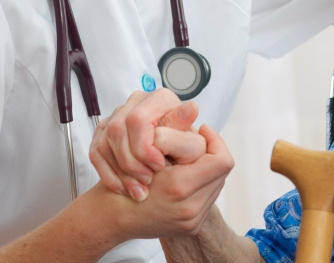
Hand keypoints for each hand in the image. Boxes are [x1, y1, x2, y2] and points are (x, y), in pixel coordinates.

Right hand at [89, 89, 206, 200]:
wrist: (171, 156)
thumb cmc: (183, 146)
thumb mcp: (188, 138)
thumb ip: (184, 127)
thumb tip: (191, 108)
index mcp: (159, 98)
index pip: (137, 119)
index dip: (144, 147)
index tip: (159, 166)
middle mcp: (136, 102)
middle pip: (117, 130)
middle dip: (131, 162)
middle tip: (147, 181)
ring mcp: (117, 115)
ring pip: (105, 143)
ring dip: (120, 172)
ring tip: (138, 190)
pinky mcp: (104, 131)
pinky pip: (96, 152)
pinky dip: (109, 175)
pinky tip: (123, 188)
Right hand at [96, 123, 234, 241]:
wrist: (111, 217)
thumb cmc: (124, 181)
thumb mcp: (147, 149)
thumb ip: (173, 128)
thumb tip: (193, 107)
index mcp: (180, 187)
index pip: (222, 160)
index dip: (215, 141)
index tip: (203, 130)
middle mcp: (189, 208)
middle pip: (222, 173)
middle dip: (211, 155)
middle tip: (196, 145)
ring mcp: (191, 221)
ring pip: (217, 185)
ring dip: (206, 170)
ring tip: (189, 161)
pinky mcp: (191, 227)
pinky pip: (208, 198)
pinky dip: (200, 184)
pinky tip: (185, 176)